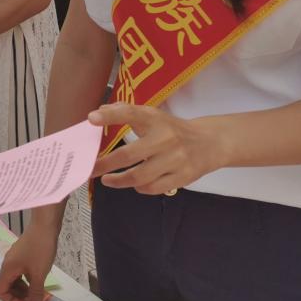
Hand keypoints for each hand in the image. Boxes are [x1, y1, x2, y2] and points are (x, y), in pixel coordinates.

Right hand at [0, 224, 57, 300]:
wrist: (44, 225)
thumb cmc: (40, 249)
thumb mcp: (39, 274)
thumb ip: (35, 293)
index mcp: (7, 269)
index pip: (0, 291)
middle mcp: (7, 264)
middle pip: (6, 286)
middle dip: (18, 296)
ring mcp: (14, 258)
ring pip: (14, 279)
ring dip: (23, 289)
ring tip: (36, 293)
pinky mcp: (22, 255)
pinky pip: (20, 272)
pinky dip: (26, 280)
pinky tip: (37, 281)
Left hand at [89, 104, 224, 194]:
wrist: (209, 142)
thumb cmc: (171, 129)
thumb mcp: (152, 116)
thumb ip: (125, 112)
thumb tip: (98, 112)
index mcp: (155, 119)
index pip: (130, 113)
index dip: (110, 116)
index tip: (91, 119)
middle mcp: (166, 138)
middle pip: (129, 154)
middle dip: (105, 164)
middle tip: (91, 169)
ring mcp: (176, 159)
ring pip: (140, 176)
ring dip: (119, 180)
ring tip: (107, 179)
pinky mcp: (183, 176)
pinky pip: (154, 188)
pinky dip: (139, 188)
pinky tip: (133, 184)